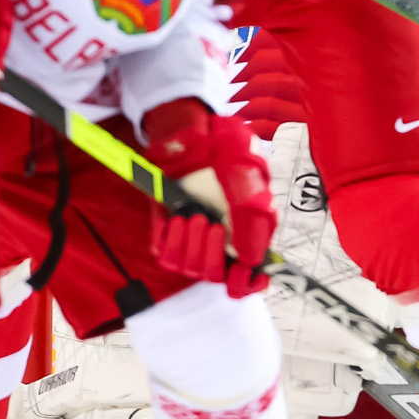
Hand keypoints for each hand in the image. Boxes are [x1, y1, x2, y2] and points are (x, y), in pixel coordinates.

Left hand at [142, 99, 274, 296]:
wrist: (190, 134)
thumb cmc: (226, 150)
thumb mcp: (249, 175)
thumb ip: (253, 217)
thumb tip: (252, 259)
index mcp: (248, 234)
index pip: (249, 279)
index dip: (245, 284)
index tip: (238, 275)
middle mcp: (222, 241)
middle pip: (215, 277)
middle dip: (210, 255)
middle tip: (209, 223)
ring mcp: (193, 238)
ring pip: (189, 268)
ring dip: (190, 244)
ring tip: (193, 215)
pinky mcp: (168, 232)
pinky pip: (165, 255)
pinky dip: (170, 239)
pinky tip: (176, 217)